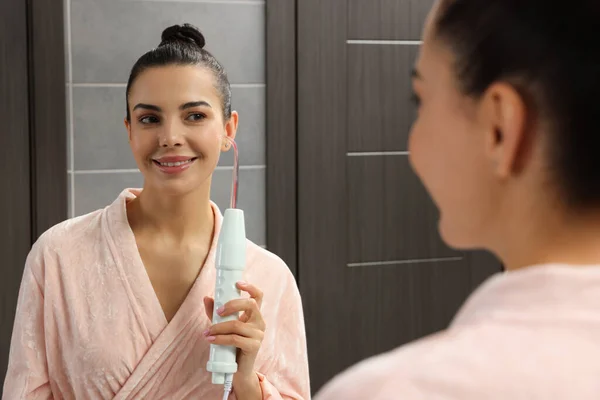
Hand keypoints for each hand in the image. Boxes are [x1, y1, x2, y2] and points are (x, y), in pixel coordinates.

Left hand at [203, 281, 264, 395]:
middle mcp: (259, 322)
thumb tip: (207, 298)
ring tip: (207, 332)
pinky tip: (211, 339)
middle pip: (250, 304)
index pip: (258, 296)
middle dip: (232, 305)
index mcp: (254, 315)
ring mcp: (258, 334)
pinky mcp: (254, 346)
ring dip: (218, 327)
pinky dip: (220, 338)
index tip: (237, 283)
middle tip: (218, 312)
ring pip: (237, 324)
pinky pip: (235, 339)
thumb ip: (215, 312)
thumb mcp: (223, 326)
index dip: (250, 287)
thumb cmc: (231, 345)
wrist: (238, 370)